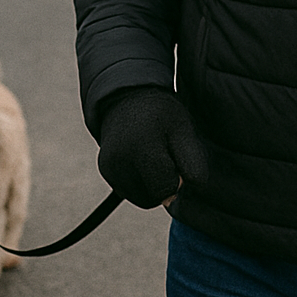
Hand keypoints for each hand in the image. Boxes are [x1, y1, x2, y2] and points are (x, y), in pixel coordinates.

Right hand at [97, 87, 208, 208]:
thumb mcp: (184, 129)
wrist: (129, 97)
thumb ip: (191, 162)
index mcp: (142, 145)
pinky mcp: (105, 171)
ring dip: (154, 185)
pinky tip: (143, 159)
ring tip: (155, 155)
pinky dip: (142, 183)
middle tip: (168, 154)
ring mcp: (109, 167)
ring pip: (143, 199)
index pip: (167, 188)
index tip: (178, 155)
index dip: (179, 177)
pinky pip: (131, 192)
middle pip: (154, 197)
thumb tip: (177, 196)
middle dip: (166, 182)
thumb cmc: (162, 114)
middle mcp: (119, 159)